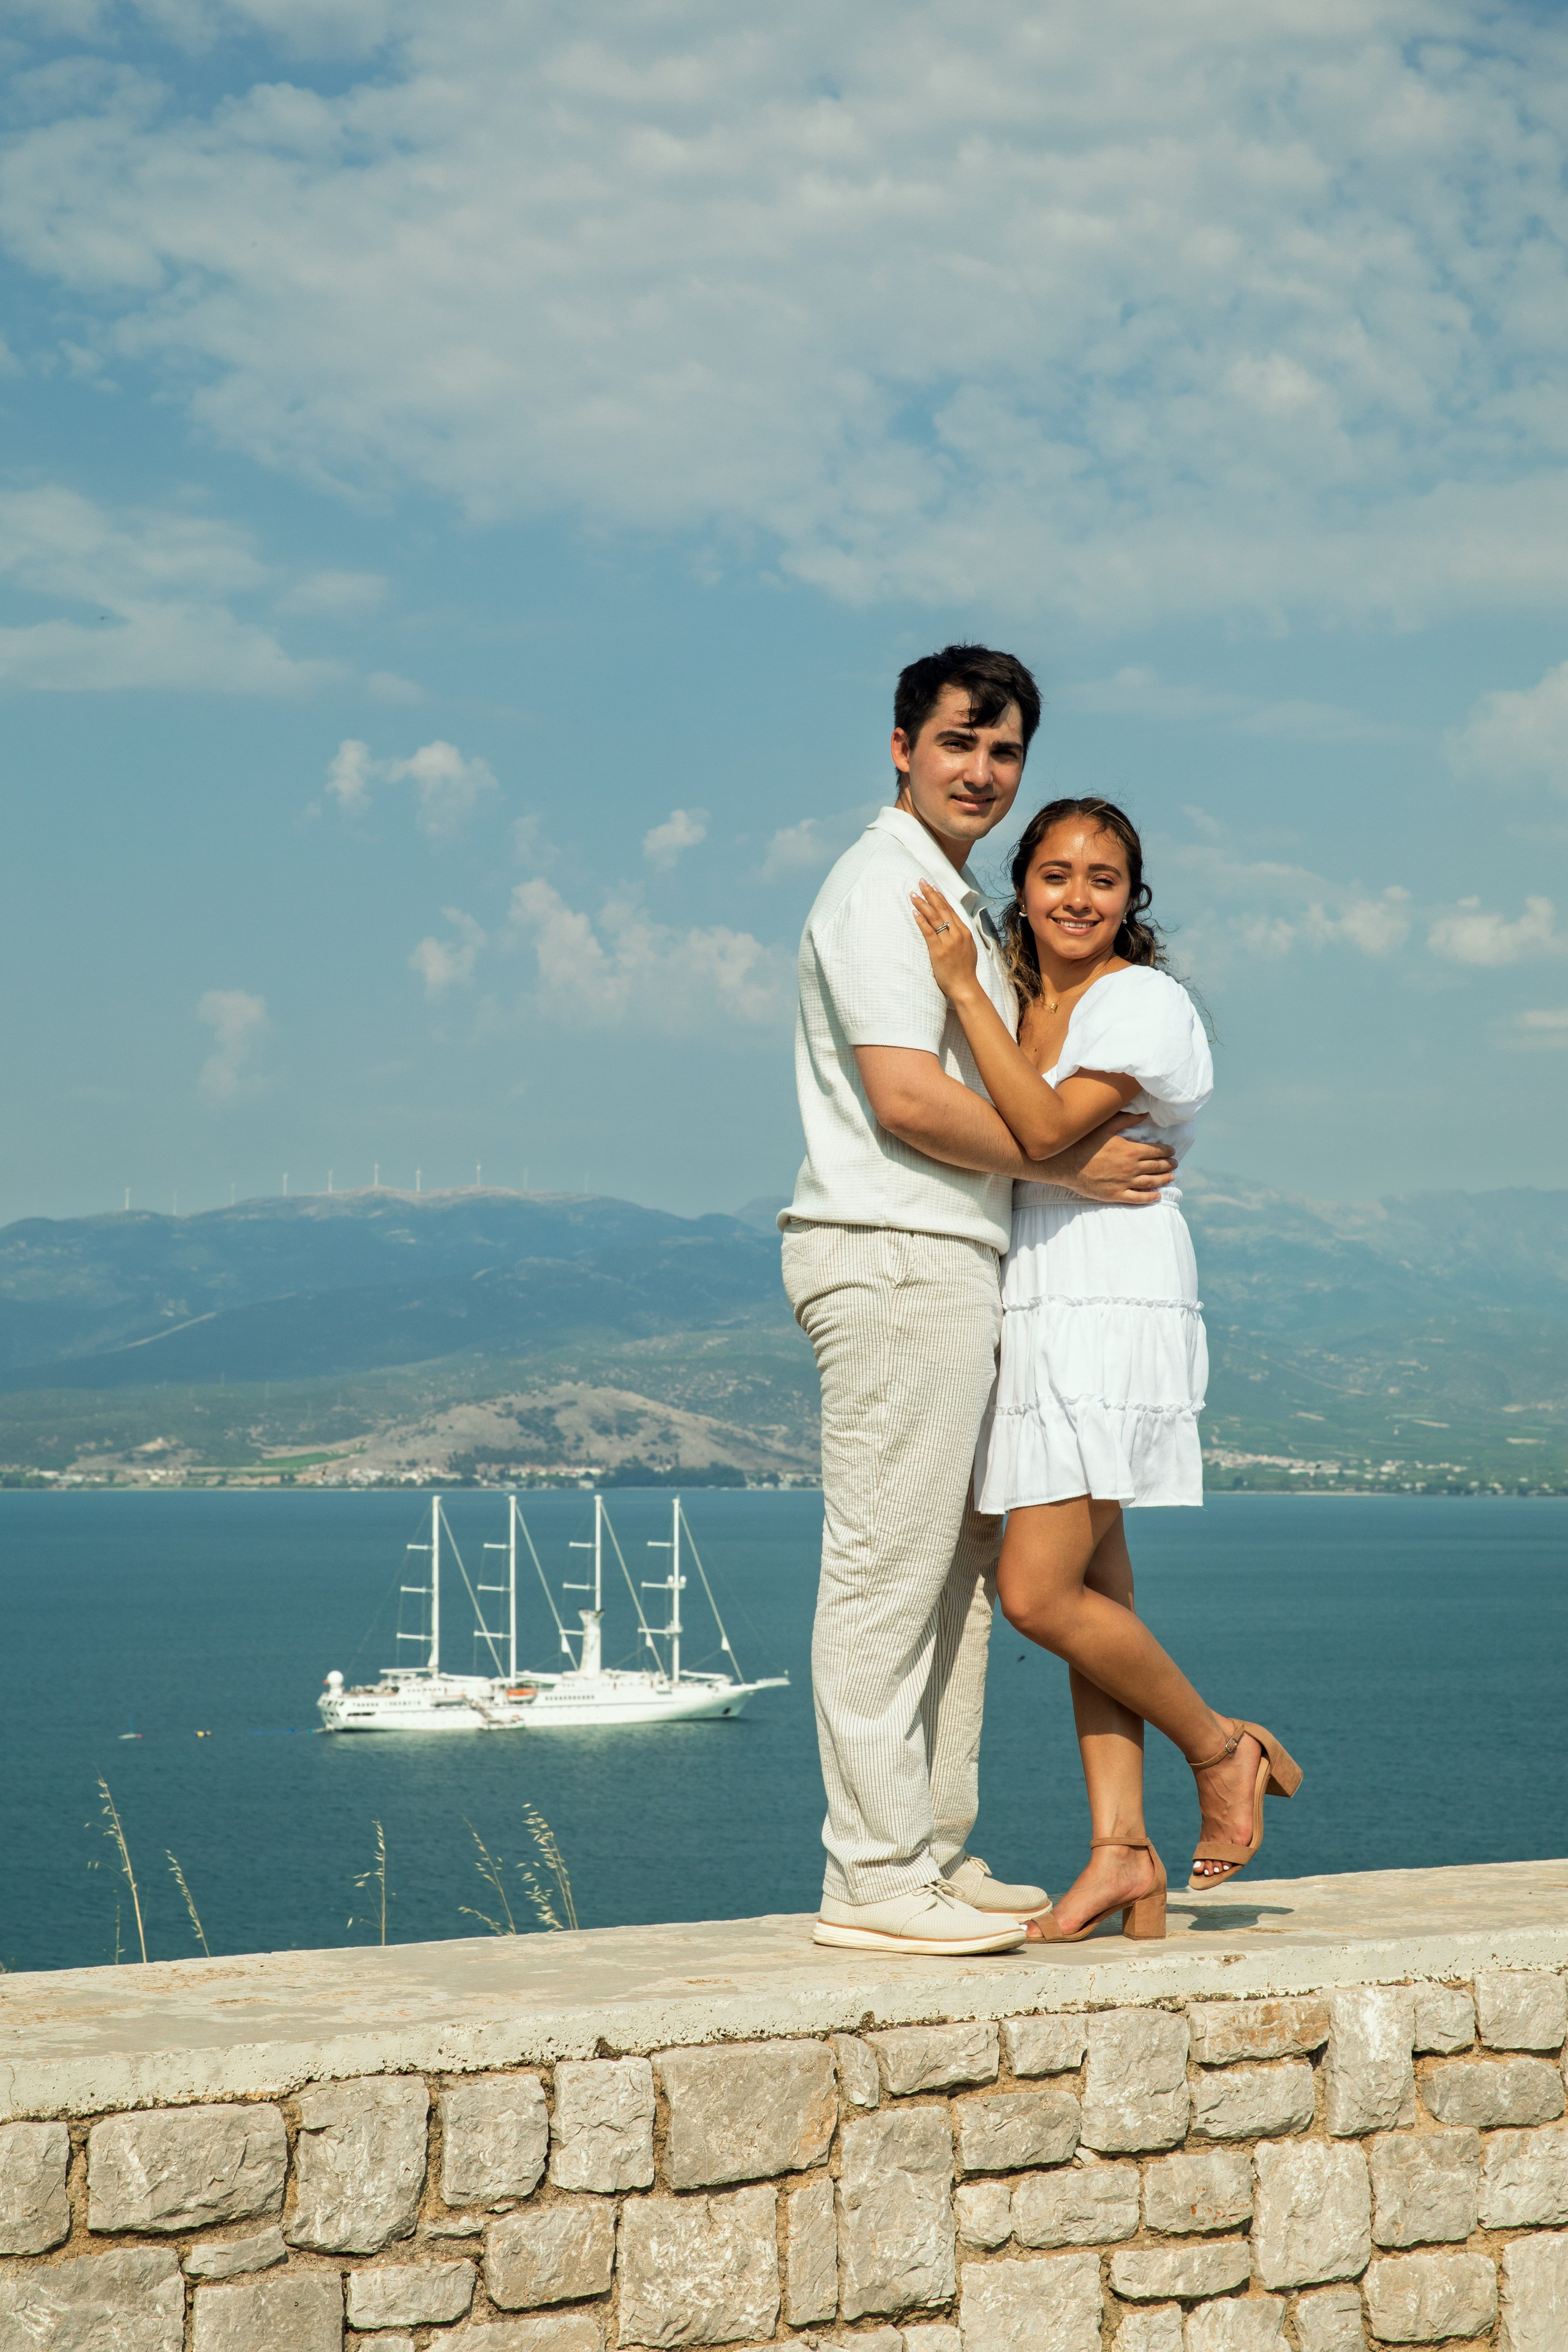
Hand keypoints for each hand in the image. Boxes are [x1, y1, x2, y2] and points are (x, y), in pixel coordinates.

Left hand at [909, 881, 979, 1000]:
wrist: (965, 986)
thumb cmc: (964, 970)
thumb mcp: (968, 949)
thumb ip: (960, 936)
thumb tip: (953, 926)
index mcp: (965, 932)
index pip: (951, 909)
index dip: (940, 897)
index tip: (932, 886)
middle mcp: (958, 934)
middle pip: (943, 908)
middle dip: (931, 894)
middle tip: (921, 882)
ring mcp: (949, 941)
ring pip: (935, 917)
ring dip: (923, 903)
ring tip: (913, 894)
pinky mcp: (939, 950)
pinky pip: (929, 931)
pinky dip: (921, 920)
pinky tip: (914, 912)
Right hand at [1040, 1114, 1175, 1203]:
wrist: (1065, 1164)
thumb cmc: (1084, 1143)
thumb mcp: (1105, 1126)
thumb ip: (1127, 1119)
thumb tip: (1145, 1113)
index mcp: (1131, 1151)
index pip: (1156, 1151)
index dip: (1167, 1151)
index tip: (1172, 1151)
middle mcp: (1131, 1168)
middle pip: (1156, 1167)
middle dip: (1168, 1165)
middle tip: (1175, 1164)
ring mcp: (1124, 1183)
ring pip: (1150, 1182)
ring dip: (1163, 1180)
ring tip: (1171, 1178)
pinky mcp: (1115, 1195)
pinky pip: (1137, 1198)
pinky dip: (1149, 1198)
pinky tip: (1156, 1196)